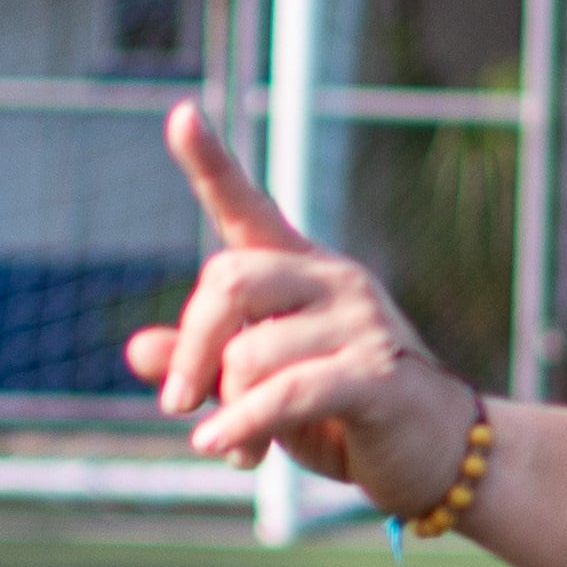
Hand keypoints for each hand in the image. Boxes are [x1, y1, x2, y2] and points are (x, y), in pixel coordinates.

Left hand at [127, 105, 482, 502]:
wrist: (432, 451)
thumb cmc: (340, 411)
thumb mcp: (259, 385)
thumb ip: (202, 364)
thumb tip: (134, 351)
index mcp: (301, 270)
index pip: (249, 207)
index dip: (210, 163)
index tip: (179, 115)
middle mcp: (333, 279)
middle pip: (228, 281)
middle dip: (191, 348)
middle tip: (177, 404)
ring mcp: (360, 322)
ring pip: (251, 352)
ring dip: (230, 410)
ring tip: (240, 450)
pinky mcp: (376, 374)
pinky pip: (288, 392)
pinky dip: (243, 424)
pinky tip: (221, 448)